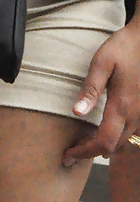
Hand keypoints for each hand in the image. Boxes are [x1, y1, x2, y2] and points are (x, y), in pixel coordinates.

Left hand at [63, 16, 139, 164]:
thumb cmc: (124, 48)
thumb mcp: (102, 63)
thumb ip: (90, 89)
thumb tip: (76, 113)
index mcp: (122, 106)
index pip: (103, 143)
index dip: (84, 153)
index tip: (68, 154)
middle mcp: (136, 115)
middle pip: (113, 147)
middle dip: (91, 151)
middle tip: (72, 149)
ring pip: (124, 141)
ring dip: (104, 144)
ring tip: (84, 139)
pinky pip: (131, 131)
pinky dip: (116, 135)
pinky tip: (103, 126)